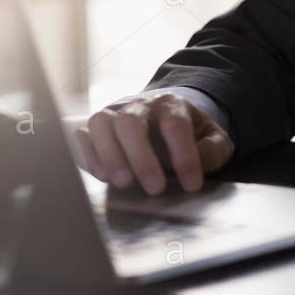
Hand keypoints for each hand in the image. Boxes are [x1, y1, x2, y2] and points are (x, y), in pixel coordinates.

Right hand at [76, 92, 233, 194]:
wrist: (167, 119)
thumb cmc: (192, 134)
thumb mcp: (213, 139)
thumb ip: (212, 150)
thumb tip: (198, 164)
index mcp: (172, 106)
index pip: (175, 125)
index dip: (183, 155)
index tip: (191, 185)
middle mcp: (141, 106)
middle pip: (131, 122)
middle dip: (141, 157)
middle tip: (154, 188)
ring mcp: (115, 115)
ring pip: (102, 124)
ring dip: (109, 154)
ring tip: (123, 183)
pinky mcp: (96, 129)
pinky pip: (81, 134)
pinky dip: (87, 154)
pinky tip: (101, 175)